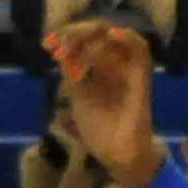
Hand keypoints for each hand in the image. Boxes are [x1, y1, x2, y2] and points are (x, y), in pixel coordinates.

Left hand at [44, 21, 161, 187]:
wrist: (117, 156)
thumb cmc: (100, 130)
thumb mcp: (77, 95)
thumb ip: (70, 71)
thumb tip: (58, 50)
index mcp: (100, 66)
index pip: (84, 38)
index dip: (65, 36)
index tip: (46, 45)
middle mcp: (115, 62)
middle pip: (96, 31)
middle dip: (72, 35)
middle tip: (55, 47)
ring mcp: (128, 67)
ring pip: (112, 34)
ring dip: (89, 36)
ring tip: (69, 50)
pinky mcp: (141, 76)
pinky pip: (140, 48)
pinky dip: (127, 36)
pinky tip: (110, 34)